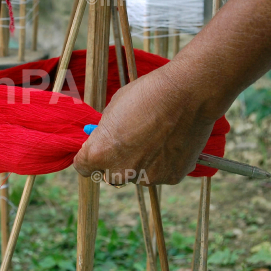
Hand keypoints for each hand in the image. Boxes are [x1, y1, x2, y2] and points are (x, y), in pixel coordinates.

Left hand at [73, 62, 216, 185]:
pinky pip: (160, 173)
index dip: (88, 157)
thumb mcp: (112, 110)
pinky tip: (169, 142)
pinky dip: (162, 163)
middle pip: (110, 175)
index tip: (96, 149)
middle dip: (115, 162)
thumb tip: (105, 141)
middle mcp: (121, 171)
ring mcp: (147, 177)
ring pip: (137, 175)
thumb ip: (105, 133)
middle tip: (128, 143)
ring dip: (140, 163)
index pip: (83, 167)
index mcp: (100, 154)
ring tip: (155, 137)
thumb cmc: (146, 95)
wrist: (187, 93)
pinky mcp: (171, 177)